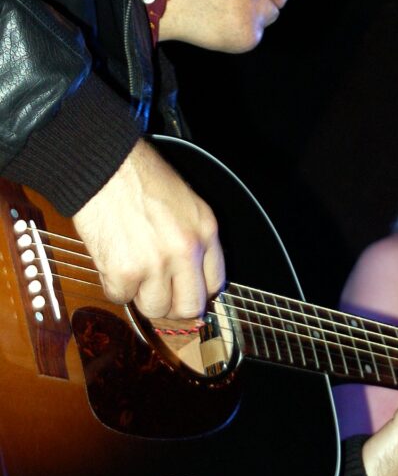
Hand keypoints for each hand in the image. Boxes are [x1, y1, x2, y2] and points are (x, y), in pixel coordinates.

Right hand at [72, 139, 224, 319]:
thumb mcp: (186, 203)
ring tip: (132, 271)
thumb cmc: (141, 178)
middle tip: (158, 294)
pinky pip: (121, 297)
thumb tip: (191, 277)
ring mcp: (155, 264)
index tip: (184, 292)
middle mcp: (185, 250)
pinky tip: (113, 259)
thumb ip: (193, 239)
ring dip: (141, 296)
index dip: (196, 292)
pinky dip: (114, 285)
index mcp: (205, 231)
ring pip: (155, 308)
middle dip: (173, 306)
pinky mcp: (124, 272)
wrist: (105, 166)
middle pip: (189, 307)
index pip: (214, 285)